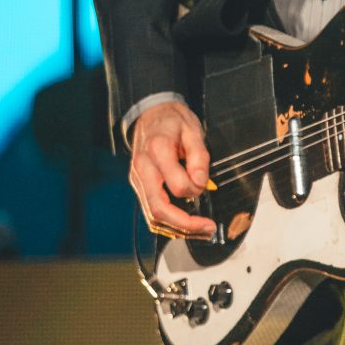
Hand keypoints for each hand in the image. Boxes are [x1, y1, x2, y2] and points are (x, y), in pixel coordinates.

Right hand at [129, 100, 214, 239]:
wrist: (151, 113)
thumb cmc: (172, 121)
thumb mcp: (193, 131)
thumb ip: (199, 157)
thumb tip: (200, 184)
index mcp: (157, 150)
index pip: (177, 186)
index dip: (195, 190)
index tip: (205, 186)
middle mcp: (143, 168)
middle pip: (159, 210)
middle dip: (185, 225)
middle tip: (208, 228)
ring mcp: (137, 179)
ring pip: (153, 216)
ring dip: (178, 229)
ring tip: (201, 231)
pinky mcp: (138, 185)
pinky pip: (151, 211)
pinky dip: (169, 222)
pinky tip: (186, 224)